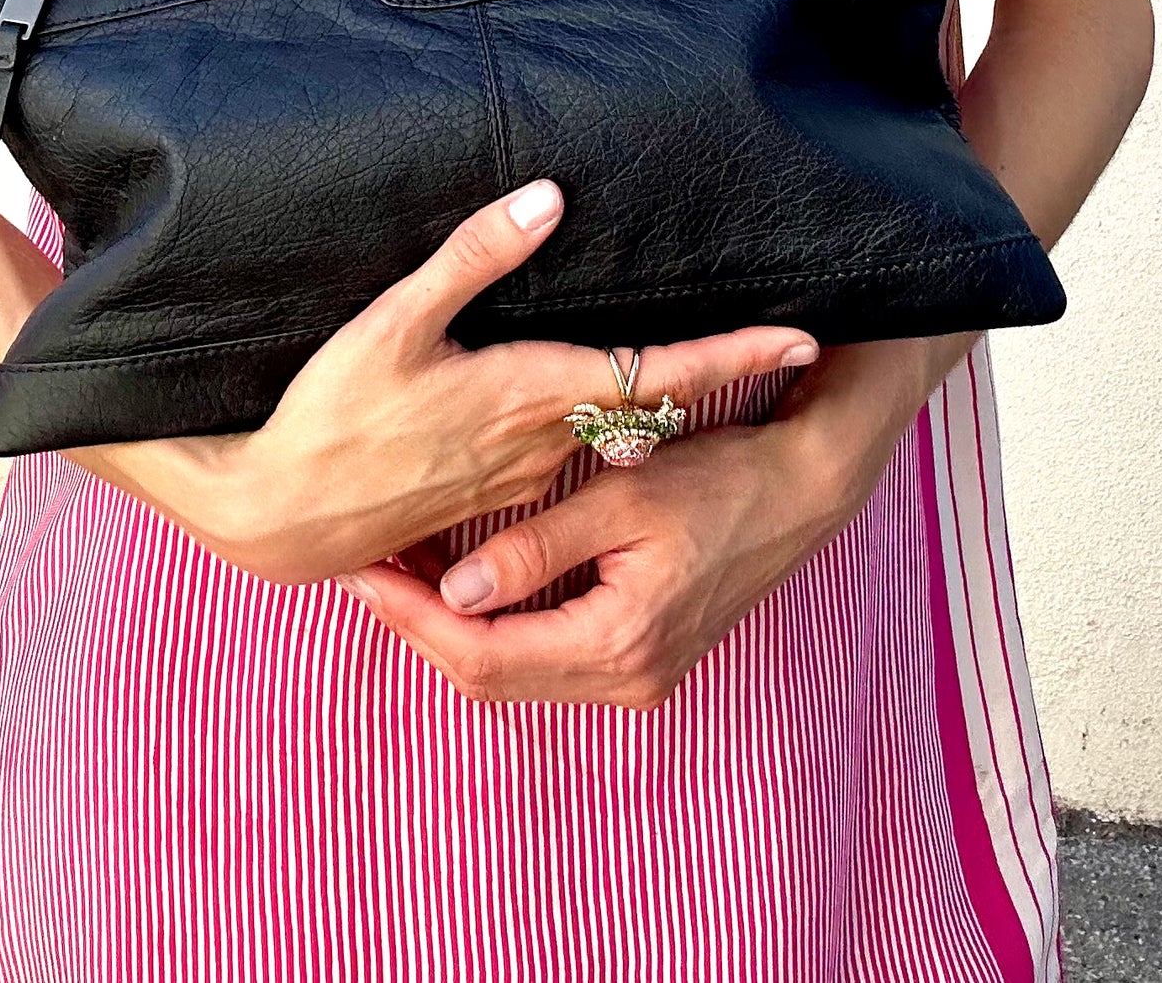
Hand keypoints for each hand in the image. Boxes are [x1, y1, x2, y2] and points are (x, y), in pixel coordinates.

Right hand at [71, 179, 818, 585]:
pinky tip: (598, 403)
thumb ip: (473, 258)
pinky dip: (604, 426)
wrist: (286, 517)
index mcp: (532, 394)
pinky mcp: (499, 491)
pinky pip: (572, 452)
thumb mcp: (393, 322)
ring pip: (615, 430)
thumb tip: (547, 198)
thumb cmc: (333, 416)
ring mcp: (526, 475)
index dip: (733, 354)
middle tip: (776, 342)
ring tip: (707, 365)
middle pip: (652, 403)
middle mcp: (545, 442)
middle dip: (714, 374)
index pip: (657, 371)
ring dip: (660, 401)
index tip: (802, 334)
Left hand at [338, 332, 977, 707]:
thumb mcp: (621, 500)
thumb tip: (454, 593)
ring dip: (452, 629)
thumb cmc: (717, 480)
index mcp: (618, 645)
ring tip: (394, 572)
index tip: (360, 571)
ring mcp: (635, 677)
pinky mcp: (639, 659)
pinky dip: (496, 625)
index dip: (411, 617)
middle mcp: (626, 680)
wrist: (801, 491)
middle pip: (490, 675)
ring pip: (513, 672)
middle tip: (360, 570)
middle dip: (418, 626)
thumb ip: (536, 549)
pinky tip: (459, 581)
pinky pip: (545, 657)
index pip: (483, 654)